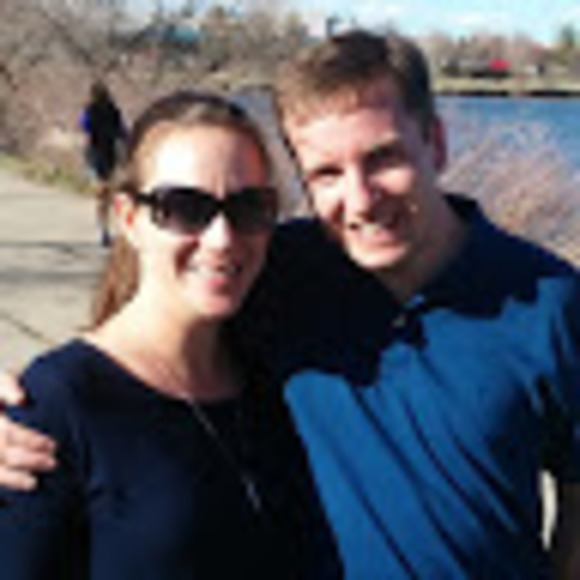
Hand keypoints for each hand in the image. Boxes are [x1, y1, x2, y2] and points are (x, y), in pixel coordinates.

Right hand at [0, 372, 56, 489]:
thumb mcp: (0, 381)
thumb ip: (9, 386)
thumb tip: (21, 399)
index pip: (9, 433)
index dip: (31, 441)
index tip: (53, 445)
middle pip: (4, 453)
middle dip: (28, 460)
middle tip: (53, 463)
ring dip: (14, 479)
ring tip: (34, 483)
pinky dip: (6, 483)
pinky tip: (20, 490)